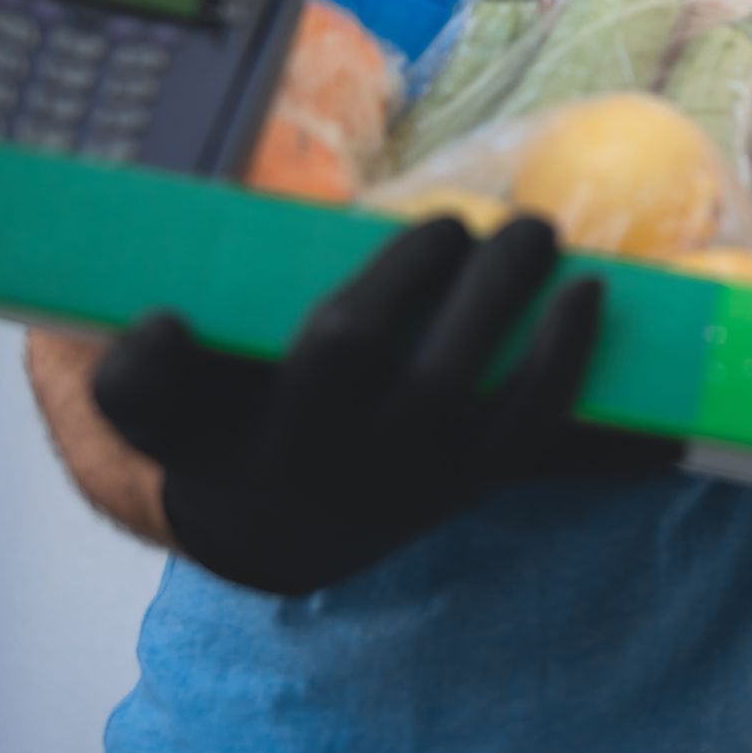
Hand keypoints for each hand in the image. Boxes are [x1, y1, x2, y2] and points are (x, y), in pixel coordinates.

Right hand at [91, 216, 680, 595]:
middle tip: (451, 222)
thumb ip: (156, 365)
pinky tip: (597, 303)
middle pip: (343, 354)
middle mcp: (306, 460)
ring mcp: (395, 480)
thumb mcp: (175, 399)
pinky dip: (574, 371)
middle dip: (407, 276)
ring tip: (535, 237)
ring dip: (501, 303)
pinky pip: (533, 435)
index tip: (166, 319)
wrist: (282, 530)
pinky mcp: (466, 483)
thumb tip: (162, 323)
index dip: (154, 358)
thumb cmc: (232, 421)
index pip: (158, 396)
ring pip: (454, 396)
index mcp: (218, 432)